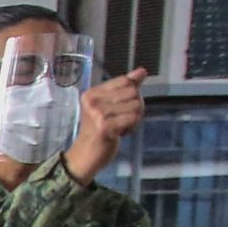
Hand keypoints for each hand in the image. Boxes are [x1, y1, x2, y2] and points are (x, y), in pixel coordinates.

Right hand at [64, 68, 147, 184]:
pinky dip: (131, 127)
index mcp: (91, 93)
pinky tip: (120, 133)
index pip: (125, 81)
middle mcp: (92, 101)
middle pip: (133, 92)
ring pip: (136, 105)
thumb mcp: (110, 105)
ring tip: (119, 126)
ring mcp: (98, 114)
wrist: (85, 155)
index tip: (118, 108)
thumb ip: (126, 87)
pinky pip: (133, 118)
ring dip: (134, 118)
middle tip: (120, 119)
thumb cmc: (98, 130)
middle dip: (134, 107)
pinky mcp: (105, 126)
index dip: (130, 94)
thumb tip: (142, 71)